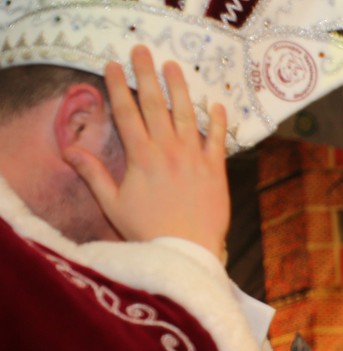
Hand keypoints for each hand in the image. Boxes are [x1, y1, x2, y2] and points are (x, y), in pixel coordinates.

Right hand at [64, 46, 229, 254]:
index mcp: (141, 157)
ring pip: (187, 114)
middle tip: (142, 50)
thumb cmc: (148, 232)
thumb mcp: (113, 203)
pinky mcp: (216, 171)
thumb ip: (93, 174)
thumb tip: (69, 150)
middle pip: (155, 104)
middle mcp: (168, 151)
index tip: (113, 65)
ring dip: (180, 87)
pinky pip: (218, 140)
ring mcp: (194, 158)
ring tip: (173, 66)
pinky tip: (217, 104)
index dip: (118, 86)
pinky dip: (218, 121)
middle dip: (146, 74)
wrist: (188, 253)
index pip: (127, 112)